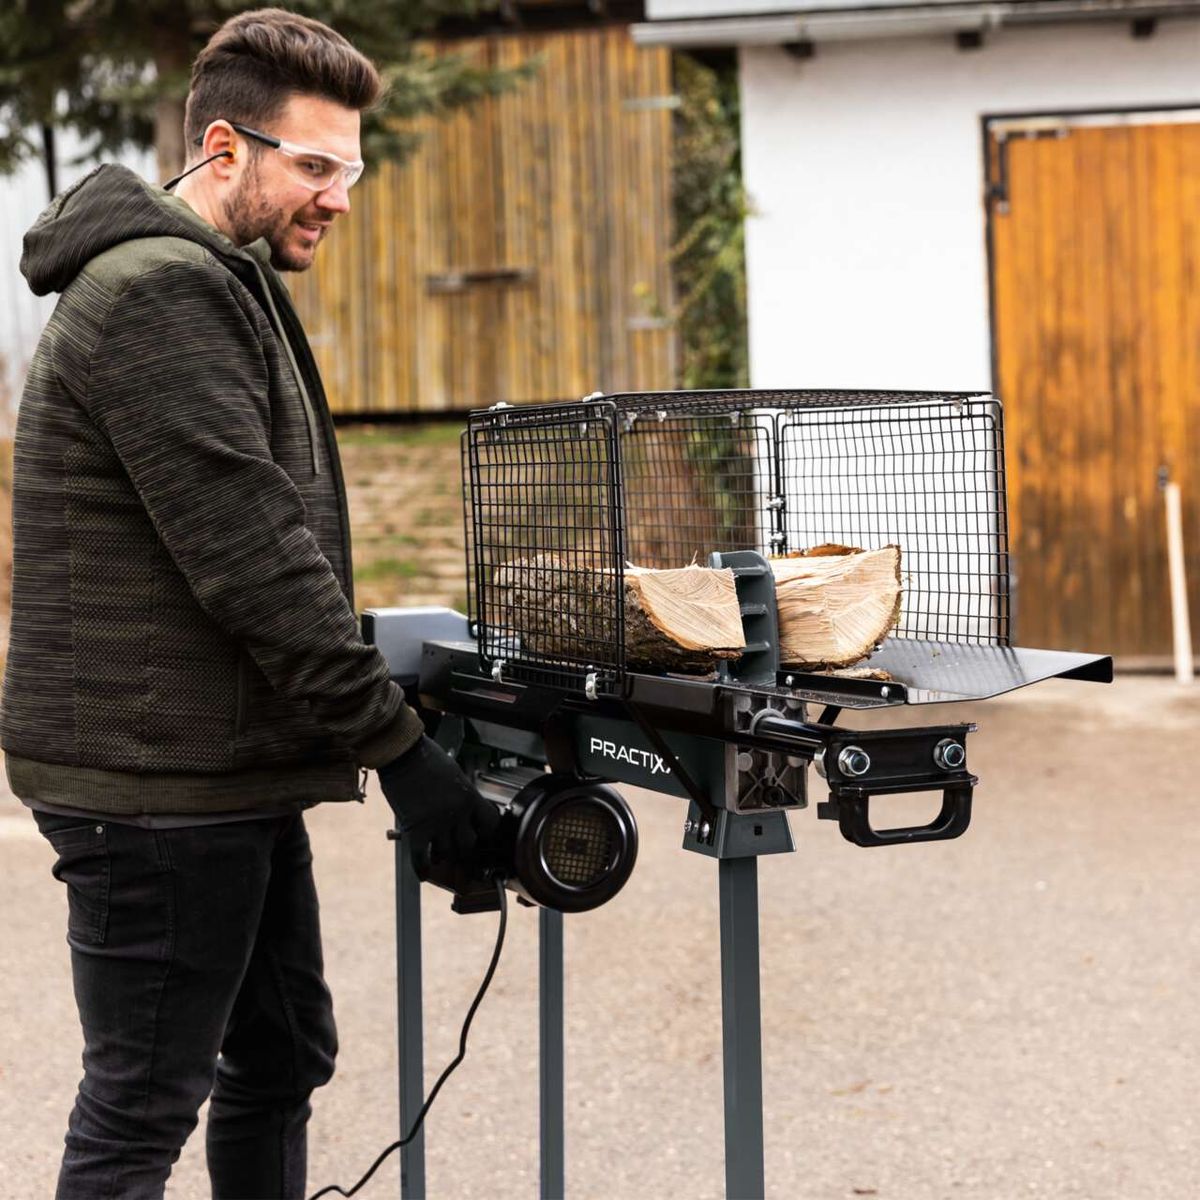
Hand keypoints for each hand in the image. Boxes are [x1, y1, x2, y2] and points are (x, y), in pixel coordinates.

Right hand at [377, 736, 500, 864]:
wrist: (403, 754)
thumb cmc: (428, 759)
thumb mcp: (455, 775)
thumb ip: (462, 795)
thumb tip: (466, 811)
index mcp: (470, 797)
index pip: (490, 824)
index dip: (486, 833)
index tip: (482, 836)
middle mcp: (457, 813)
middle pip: (469, 845)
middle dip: (465, 851)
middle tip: (461, 855)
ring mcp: (437, 823)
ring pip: (446, 854)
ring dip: (442, 856)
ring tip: (438, 855)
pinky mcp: (415, 829)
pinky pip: (421, 858)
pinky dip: (422, 869)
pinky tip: (423, 873)